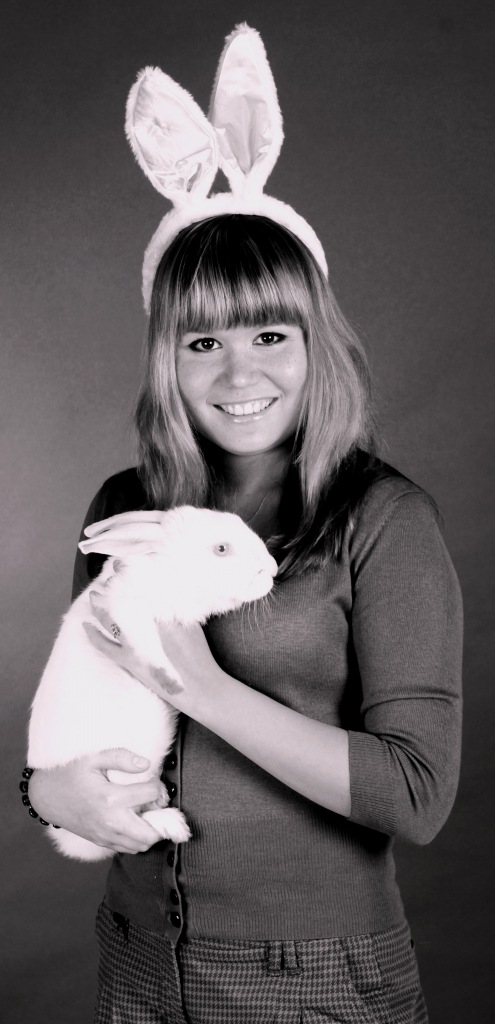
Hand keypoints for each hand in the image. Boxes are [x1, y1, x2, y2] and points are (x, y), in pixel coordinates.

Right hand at [28, 750, 169, 853]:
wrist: (47, 795)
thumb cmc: (70, 773)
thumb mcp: (93, 757)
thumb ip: (121, 758)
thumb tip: (146, 764)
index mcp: (111, 798)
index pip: (151, 794)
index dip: (156, 784)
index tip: (151, 779)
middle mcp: (110, 822)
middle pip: (151, 833)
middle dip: (160, 817)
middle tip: (155, 801)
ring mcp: (105, 835)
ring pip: (141, 845)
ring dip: (149, 829)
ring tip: (144, 811)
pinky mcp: (100, 842)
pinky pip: (128, 848)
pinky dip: (136, 837)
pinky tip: (132, 820)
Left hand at [84, 577, 222, 716]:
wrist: (198, 687)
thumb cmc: (198, 654)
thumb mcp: (191, 622)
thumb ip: (177, 604)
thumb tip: (162, 589)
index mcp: (162, 613)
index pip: (140, 587)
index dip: (127, 573)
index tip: (119, 564)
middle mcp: (145, 627)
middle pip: (122, 600)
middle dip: (113, 585)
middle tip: (109, 574)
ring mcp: (134, 644)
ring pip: (110, 619)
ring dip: (100, 605)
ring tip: (94, 594)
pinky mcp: (129, 660)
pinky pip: (104, 645)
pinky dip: (93, 634)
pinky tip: (85, 625)